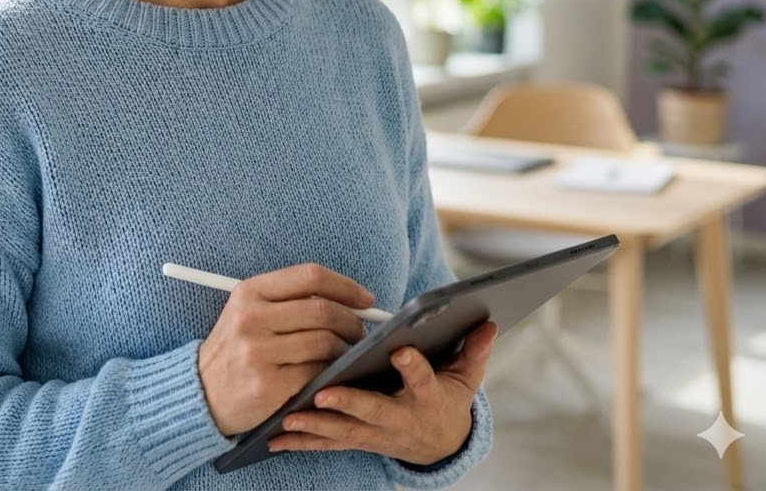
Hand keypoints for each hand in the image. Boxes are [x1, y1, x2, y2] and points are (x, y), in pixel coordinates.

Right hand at [197, 263, 374, 435]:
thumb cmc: (237, 348)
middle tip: (362, 332)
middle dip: (353, 321)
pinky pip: (316, 373)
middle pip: (322, 310)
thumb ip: (291, 300)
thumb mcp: (250, 311)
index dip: (345, 285)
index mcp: (250, 291)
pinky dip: (333, 373)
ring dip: (347, 350)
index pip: (310, 276)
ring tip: (350, 355)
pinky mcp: (267, 385)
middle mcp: (252, 318)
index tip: (366, 299)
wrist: (201, 394)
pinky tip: (334, 375)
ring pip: (324, 342)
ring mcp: (258, 352)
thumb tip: (349, 300)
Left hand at [267, 320, 496, 465]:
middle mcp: (400, 419)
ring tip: (288, 418)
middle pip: (375, 412)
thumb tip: (489, 321)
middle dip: (350, 403)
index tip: (400, 350)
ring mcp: (377, 434)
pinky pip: (329, 444)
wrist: (439, 444)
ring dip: (316, 426)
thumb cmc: (447, 399)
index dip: (413, 366)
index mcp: (427, 398)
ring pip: (345, 432)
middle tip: (325, 392)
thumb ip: (474, 350)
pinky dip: (303, 442)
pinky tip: (276, 438)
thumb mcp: (466, 377)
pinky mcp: (359, 441)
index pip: (423, 380)